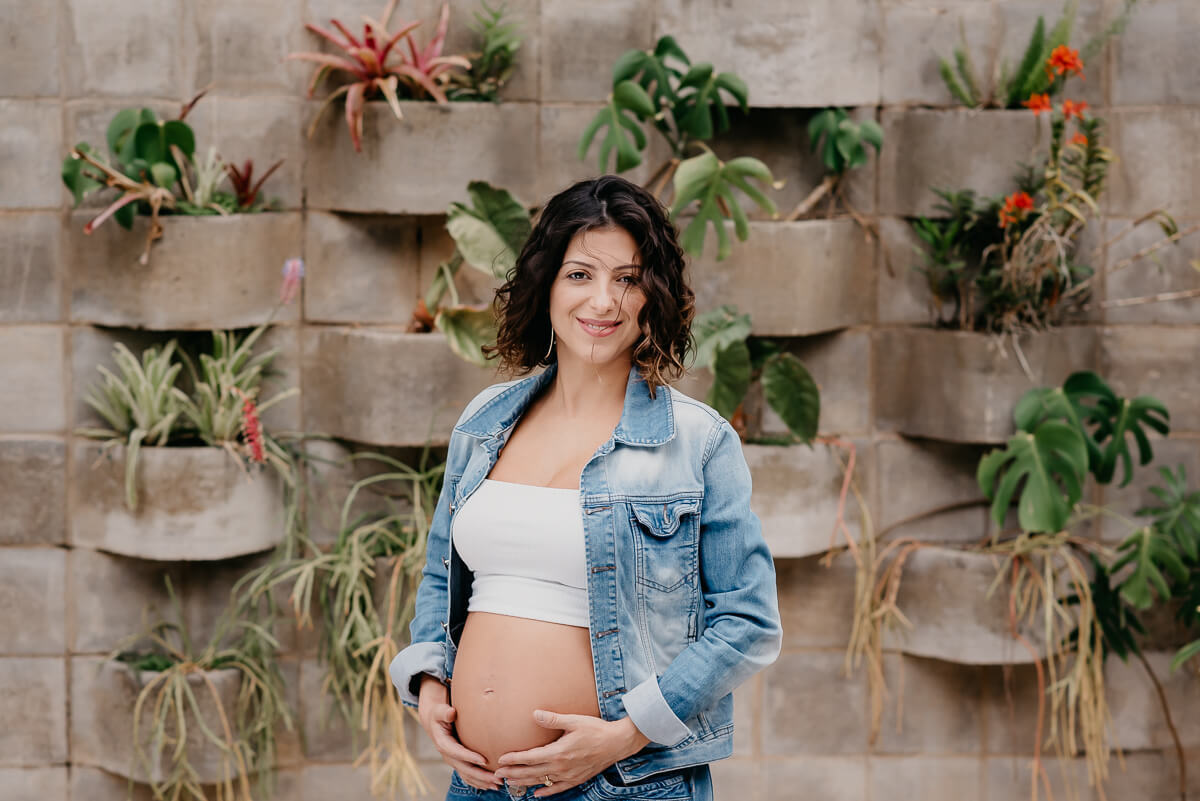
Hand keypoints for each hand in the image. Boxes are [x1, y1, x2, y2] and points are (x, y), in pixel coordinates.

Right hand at [416, 675, 499, 790]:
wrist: (435, 724)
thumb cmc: (439, 715)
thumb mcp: (439, 712)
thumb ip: (444, 712)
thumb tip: (451, 712)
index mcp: (443, 744)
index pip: (457, 753)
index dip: (470, 757)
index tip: (484, 760)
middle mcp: (448, 756)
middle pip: (465, 769)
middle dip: (481, 775)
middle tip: (497, 778)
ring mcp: (454, 762)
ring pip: (468, 776)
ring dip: (483, 782)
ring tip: (498, 784)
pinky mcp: (459, 764)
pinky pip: (469, 776)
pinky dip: (480, 782)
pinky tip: (491, 785)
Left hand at [494, 710, 650, 796]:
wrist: (616, 743)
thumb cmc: (595, 729)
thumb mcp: (574, 721)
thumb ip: (553, 719)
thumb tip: (535, 714)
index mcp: (558, 752)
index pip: (530, 757)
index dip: (514, 759)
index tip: (501, 759)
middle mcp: (561, 767)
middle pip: (532, 772)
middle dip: (513, 773)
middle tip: (498, 774)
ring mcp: (568, 775)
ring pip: (541, 781)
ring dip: (524, 782)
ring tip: (510, 782)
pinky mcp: (576, 779)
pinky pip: (557, 788)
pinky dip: (546, 792)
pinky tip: (536, 794)